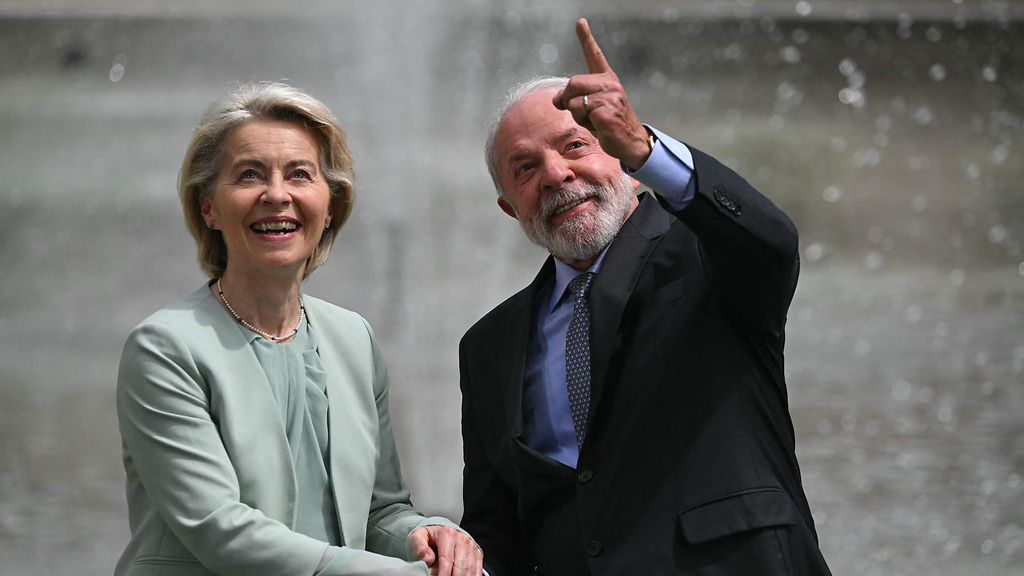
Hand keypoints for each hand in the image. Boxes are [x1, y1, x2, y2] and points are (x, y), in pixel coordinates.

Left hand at [409, 525, 483, 575]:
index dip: (443, 574)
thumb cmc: (430, 538)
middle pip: (460, 566)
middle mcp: (462, 539)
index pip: (447, 559)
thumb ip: (419, 545)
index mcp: (447, 534)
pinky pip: (477, 570)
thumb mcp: (418, 536)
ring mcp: (471, 547)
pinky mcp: (477, 554)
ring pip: (469, 570)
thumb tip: (428, 558)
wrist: (441, 532)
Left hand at [553, 18, 651, 169]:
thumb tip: (555, 98)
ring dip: (577, 115)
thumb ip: (572, 98)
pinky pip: (580, 112)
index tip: (580, 22)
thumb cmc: (608, 124)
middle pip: (572, 83)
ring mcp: (610, 97)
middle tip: (580, 112)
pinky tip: (599, 126)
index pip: (594, 55)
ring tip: (593, 120)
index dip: (586, 38)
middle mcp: (610, 84)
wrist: (629, 142)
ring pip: (574, 101)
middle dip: (568, 99)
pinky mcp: (607, 111)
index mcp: (607, 79)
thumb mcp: (588, 109)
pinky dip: (585, 122)